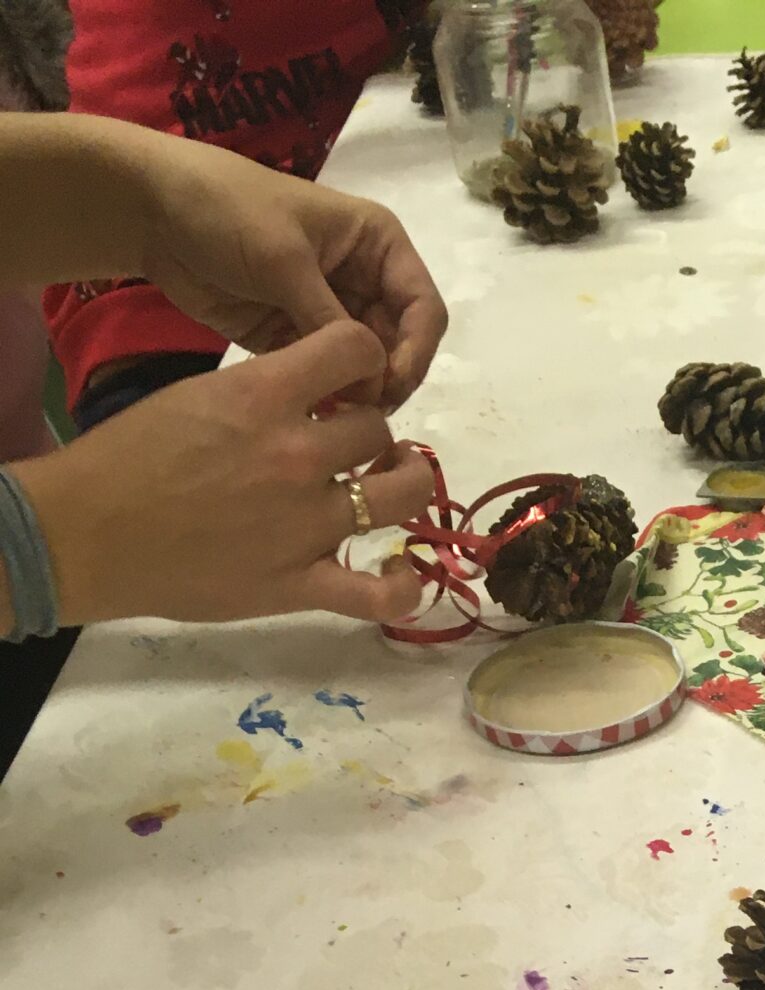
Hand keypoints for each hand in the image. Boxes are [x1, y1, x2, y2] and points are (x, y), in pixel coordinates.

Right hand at [20, 319, 434, 625]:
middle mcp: (296, 455)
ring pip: (400, 495)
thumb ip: (262, 395)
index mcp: (263, 395)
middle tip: (357, 448)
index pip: (355, 349)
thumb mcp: (198, 394)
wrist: (89, 532)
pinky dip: (404, 586)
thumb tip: (312, 399)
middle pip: (379, 429)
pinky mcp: (300, 584)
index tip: (356, 379)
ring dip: (404, 486)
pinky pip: (380, 593)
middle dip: (372, 434)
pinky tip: (403, 572)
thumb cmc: (131, 457)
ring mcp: (305, 524)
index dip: (366, 360)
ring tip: (388, 485)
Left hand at [134, 139, 447, 409]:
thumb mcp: (285, 260)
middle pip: (401, 346)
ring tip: (335, 418)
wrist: (153, 212)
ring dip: (359, 396)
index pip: (424, 309)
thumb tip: (371, 383)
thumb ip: (331, 323)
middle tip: (360, 414)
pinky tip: (314, 416)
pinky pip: (329, 377)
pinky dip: (327, 399)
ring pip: (369, 368)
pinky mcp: (298, 337)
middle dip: (387, 381)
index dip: (416, 352)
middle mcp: (365, 281)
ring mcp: (331, 312)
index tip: (389, 386)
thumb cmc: (225, 210)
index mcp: (378, 245)